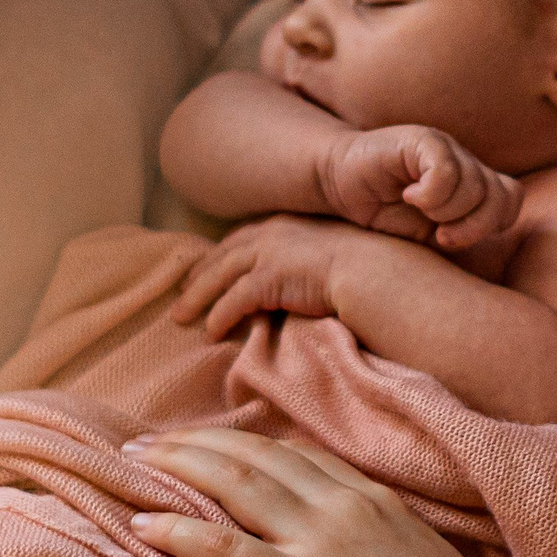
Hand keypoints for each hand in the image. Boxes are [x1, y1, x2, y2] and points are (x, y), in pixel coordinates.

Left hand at [121, 428, 518, 556]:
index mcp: (376, 501)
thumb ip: (387, 546)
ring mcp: (321, 543)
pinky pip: (225, 548)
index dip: (244, 446)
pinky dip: (178, 532)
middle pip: (256, 456)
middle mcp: (344, 508)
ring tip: (132, 465)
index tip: (208, 448)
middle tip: (148, 445)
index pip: (297, 456)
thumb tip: (367, 554)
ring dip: (176, 469)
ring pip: (235, 485)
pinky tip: (142, 526)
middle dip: (196, 444)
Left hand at [172, 215, 357, 338]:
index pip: (241, 239)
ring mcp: (268, 253)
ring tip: (181, 317)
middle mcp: (271, 233)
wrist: (375, 271)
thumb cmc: (365, 267)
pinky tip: (210, 332)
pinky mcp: (269, 278)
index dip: (219, 255)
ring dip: (197, 297)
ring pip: (219, 276)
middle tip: (180, 292)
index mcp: (285, 224)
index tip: (204, 268)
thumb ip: (308, 260)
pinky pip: (234, 300)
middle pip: (222, 255)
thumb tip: (302, 278)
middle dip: (198, 274)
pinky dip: (219, 316)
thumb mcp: (331, 253)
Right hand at [318, 125, 521, 249]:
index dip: (491, 225)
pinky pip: (446, 169)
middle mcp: (464, 163)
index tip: (452, 239)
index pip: (510, 200)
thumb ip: (460, 237)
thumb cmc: (382, 213)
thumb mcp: (427, 235)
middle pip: (500, 196)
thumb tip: (489, 247)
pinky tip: (408, 194)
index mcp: (472, 186)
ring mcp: (446, 148)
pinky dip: (430, 193)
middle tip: (440, 235)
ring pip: (475, 186)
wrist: (338, 182)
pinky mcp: (422, 141)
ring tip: (417, 208)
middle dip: (473, 227)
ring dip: (445, 210)